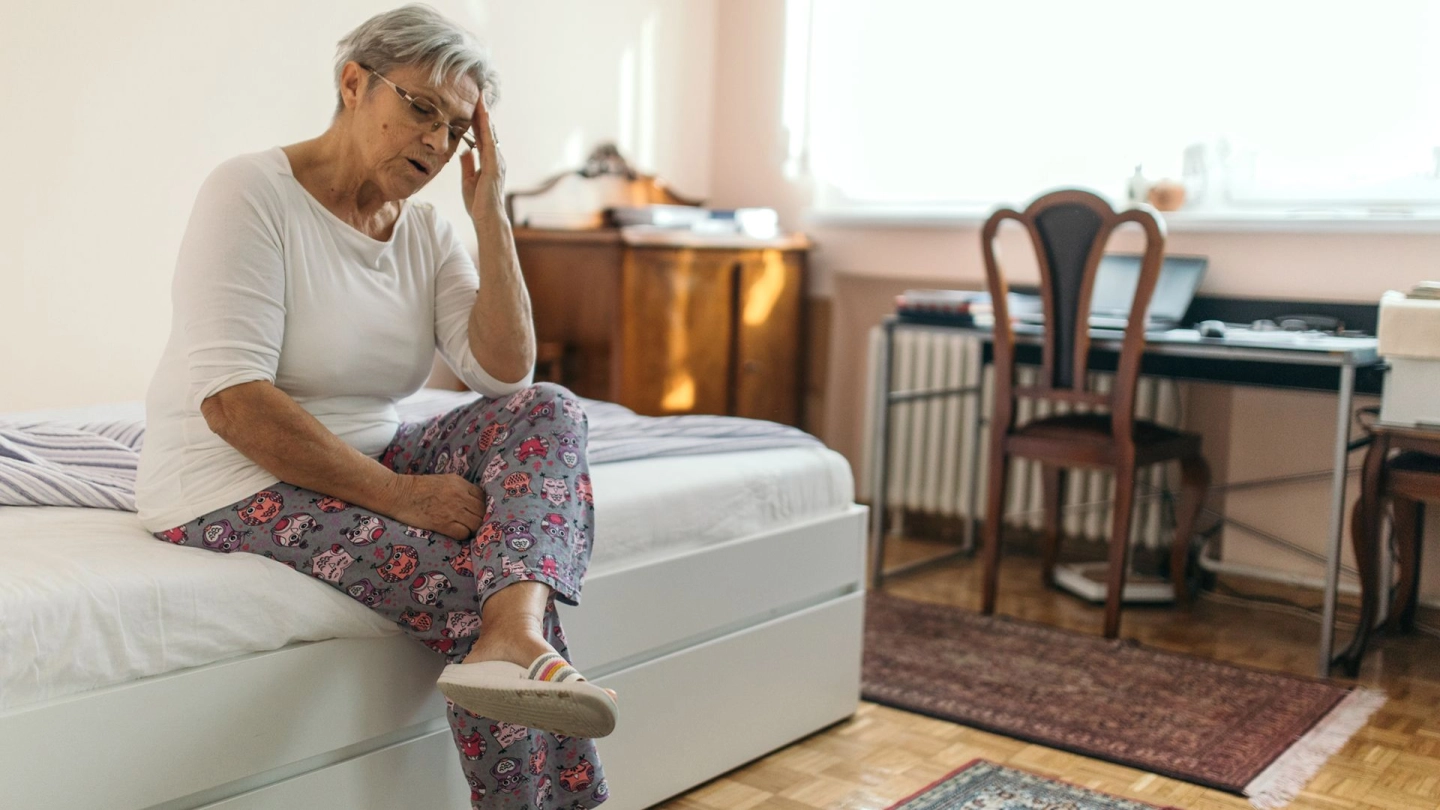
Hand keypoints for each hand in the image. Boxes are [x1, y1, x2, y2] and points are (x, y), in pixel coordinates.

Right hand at [384, 473, 485, 539]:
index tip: (478, 512)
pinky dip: (463, 535)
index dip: (483, 506)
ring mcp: (453, 510)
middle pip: (483, 511)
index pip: (483, 497)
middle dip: (481, 518)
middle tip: (475, 524)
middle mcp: (459, 495)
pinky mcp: (444, 523)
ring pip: (477, 523)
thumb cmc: (418, 488)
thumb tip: (473, 500)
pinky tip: (456, 533)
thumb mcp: (443, 481)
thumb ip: (460, 488)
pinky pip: (464, 533)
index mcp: (460, 483)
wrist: (398, 494)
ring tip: (466, 529)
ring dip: (473, 528)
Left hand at [459, 93, 506, 229]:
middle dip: (483, 111)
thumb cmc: (479, 205)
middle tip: (478, 91)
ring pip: (490, 132)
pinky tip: (482, 115)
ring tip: (480, 96)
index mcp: (489, 162)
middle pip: (488, 130)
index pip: (482, 136)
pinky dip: (486, 127)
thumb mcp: (468, 180)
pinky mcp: (494, 166)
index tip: (473, 103)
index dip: (477, 119)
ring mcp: (496, 161)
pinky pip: (489, 141)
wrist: (488, 220)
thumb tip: (465, 150)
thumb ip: (468, 164)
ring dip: (485, 114)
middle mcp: (496, 158)